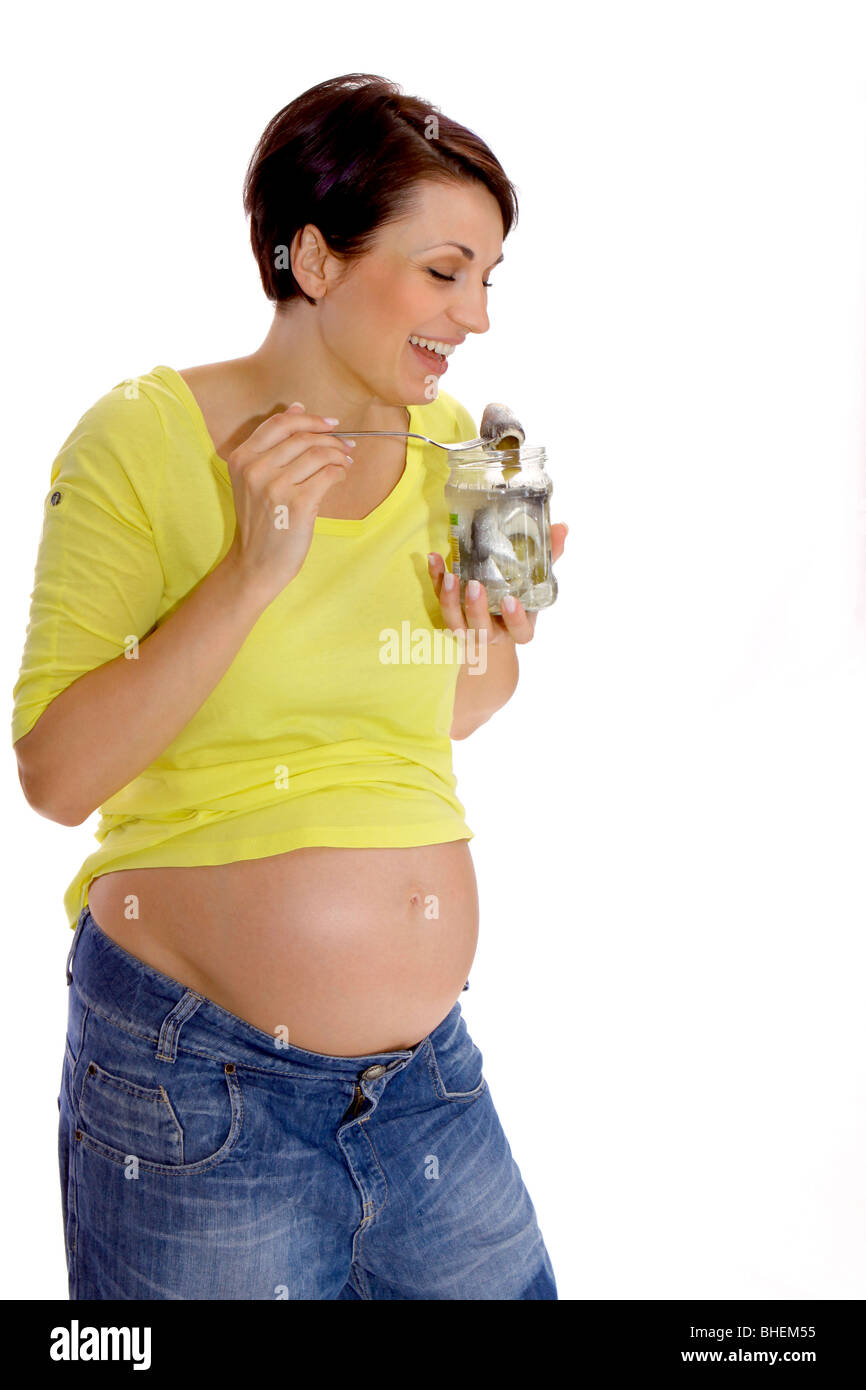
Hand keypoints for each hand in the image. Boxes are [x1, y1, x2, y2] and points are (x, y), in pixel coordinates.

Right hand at [223, 402, 355, 606]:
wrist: (257, 564)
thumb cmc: (262, 522)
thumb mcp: (255, 480)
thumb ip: (273, 445)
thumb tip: (298, 407)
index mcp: (241, 458)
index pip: (279, 424)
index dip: (309, 419)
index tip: (330, 423)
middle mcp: (255, 469)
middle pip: (302, 436)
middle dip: (331, 438)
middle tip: (346, 446)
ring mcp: (275, 486)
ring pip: (318, 453)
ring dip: (339, 454)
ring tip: (346, 462)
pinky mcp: (297, 504)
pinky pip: (328, 474)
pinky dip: (340, 472)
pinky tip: (341, 476)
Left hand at [427, 522, 566, 645]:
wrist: (493, 619)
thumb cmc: (519, 597)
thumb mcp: (536, 581)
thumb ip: (548, 557)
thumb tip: (561, 528)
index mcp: (517, 627)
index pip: (520, 632)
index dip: (515, 620)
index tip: (510, 601)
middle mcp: (491, 632)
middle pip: (481, 629)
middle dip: (476, 609)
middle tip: (475, 585)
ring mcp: (467, 628)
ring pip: (455, 623)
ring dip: (450, 600)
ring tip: (450, 576)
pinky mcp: (449, 614)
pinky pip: (438, 601)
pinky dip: (434, 580)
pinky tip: (434, 559)